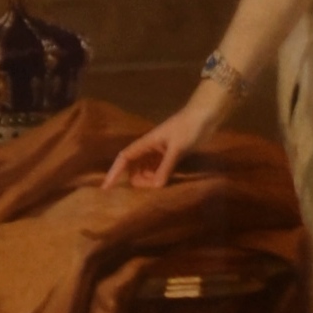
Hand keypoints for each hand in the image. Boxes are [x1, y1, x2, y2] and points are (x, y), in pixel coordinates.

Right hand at [105, 86, 225, 188]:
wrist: (206, 116)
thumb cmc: (189, 127)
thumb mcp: (177, 148)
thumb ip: (166, 167)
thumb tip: (156, 187)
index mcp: (146, 142)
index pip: (124, 158)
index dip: (114, 172)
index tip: (106, 188)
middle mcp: (150, 148)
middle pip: (134, 168)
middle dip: (135, 181)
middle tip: (142, 196)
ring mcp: (160, 153)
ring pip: (146, 171)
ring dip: (147, 182)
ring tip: (154, 192)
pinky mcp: (172, 156)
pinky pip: (159, 171)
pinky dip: (158, 179)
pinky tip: (162, 186)